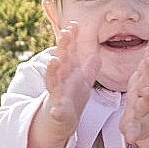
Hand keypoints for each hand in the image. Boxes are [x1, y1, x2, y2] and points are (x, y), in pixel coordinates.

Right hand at [44, 22, 99, 137]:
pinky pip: (57, 111)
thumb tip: (96, 52)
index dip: (71, 39)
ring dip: (53, 71)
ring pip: (54, 81)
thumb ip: (89, 67)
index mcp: (68, 73)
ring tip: (54, 60)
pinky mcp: (58, 113)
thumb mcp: (84, 82)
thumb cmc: (72, 100)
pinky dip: (56, 111)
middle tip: (64, 33)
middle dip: (62, 47)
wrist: (62, 123)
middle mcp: (61, 81)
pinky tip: (55, 110)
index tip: (74, 24)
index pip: (69, 52)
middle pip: (62, 61)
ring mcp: (58, 96)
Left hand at [120, 36, 148, 147]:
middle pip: (147, 81)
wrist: (144, 122)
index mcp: (143, 83)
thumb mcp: (144, 79)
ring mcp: (141, 110)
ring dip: (145, 98)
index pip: (148, 68)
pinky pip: (134, 129)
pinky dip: (132, 132)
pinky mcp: (136, 126)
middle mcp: (144, 95)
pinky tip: (131, 136)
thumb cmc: (142, 96)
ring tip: (146, 93)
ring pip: (144, 103)